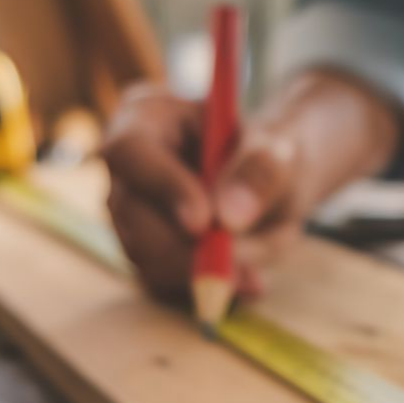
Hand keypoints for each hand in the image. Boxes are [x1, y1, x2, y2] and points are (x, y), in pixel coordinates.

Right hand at [103, 70, 402, 299]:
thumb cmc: (266, 156)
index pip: (130, 151)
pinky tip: (248, 278)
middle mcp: (124, 169)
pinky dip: (208, 284)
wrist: (270, 185)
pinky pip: (164, 281)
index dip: (164, 187)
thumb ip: (260, 173)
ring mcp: (127, 214)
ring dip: (208, 268)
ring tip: (258, 263)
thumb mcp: (279, 152)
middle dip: (188, 248)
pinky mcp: (141, 252)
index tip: (204, 223)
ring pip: (147, 255)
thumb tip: (226, 218)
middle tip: (244, 269)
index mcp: (145, 118)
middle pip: (131, 215)